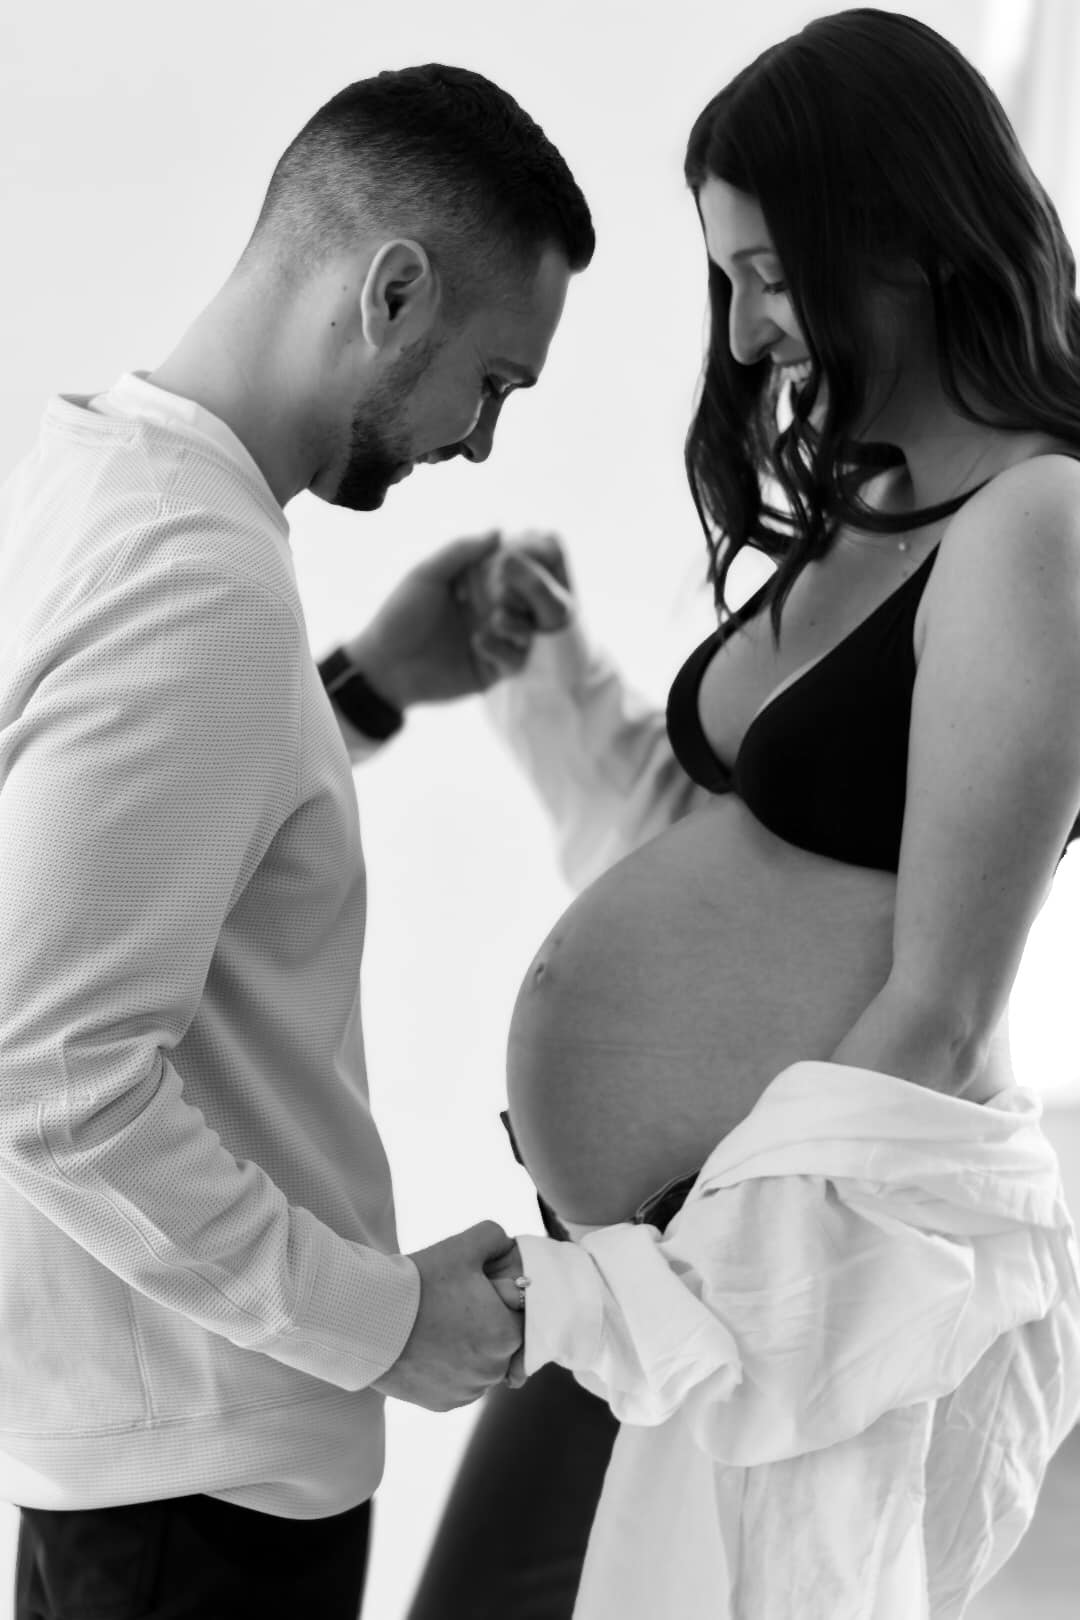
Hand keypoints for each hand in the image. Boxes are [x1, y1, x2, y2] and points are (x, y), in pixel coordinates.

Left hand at [343, 531, 574, 708]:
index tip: (520, 559)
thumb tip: (499, 532)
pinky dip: (504, 649)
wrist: (384, 665)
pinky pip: (517, 660)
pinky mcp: (493, 670)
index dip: (527, 563)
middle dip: (530, 593)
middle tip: (507, 593)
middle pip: (533, 599)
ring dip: (518, 622)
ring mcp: (496, 641)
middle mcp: (493, 610)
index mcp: (480, 584)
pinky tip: (478, 642)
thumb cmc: (399, 615)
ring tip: (496, 618)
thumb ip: (460, 551)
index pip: (518, 569)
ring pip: (530, 629)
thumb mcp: (427, 575)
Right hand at [373, 1221, 524, 1411]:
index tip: (471, 1288)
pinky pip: (457, 1384)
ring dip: (468, 1348)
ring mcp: (467, 1391)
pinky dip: (448, 1369)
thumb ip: (496, 1238)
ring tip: (437, 1324)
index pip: (518, 1314)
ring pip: (479, 1364)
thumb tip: (508, 1245)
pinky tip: (428, 1347)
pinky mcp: (442, 1404)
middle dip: (485, 1323)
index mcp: (507, 1334)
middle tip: (452, 1303)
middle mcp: (493, 1370)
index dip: (497, 1297)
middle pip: (500, 1341)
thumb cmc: (420, 1282)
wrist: (366, 1321)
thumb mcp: (463, 1246)